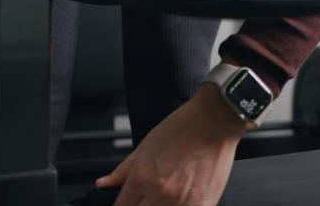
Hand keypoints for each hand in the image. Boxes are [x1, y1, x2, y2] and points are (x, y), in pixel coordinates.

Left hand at [95, 83, 251, 204]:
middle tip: (147, 196)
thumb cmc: (183, 128)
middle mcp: (160, 194)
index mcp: (142, 178)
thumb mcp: (145, 146)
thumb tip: (104, 184)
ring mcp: (183, 203)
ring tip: (166, 195)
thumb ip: (122, 171)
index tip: (125, 203)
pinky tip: (182, 198)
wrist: (215, 121)